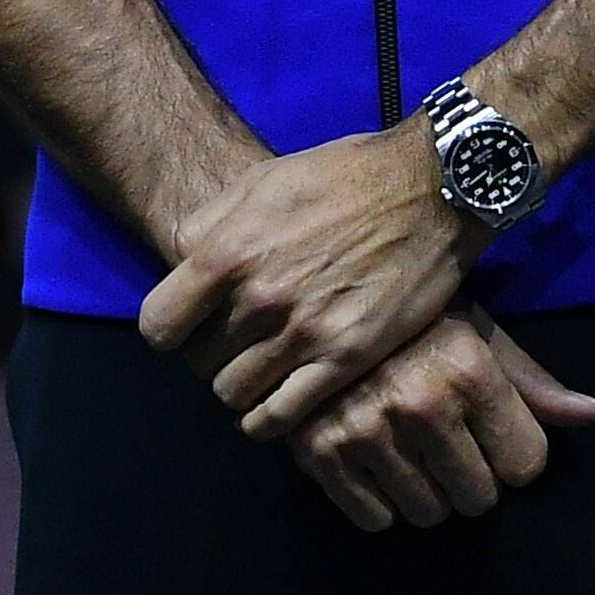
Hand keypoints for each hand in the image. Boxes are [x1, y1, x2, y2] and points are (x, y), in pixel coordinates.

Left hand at [140, 126, 483, 440]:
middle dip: (212, 352)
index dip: (172, 329)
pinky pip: (279, 416)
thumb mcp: (263, 179)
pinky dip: (265, 419)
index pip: (159, 326)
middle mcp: (260, 298)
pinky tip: (274, 404)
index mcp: (229, 253)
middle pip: (199, 361)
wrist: (435, 187)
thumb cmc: (348, 175)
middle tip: (240, 339)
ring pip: (233, 392)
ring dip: (241, 383)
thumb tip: (178, 264)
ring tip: (264, 365)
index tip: (192, 325)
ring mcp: (304, 332)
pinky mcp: (346, 357)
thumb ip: (208, 224)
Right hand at [289, 311, 594, 531]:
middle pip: (479, 497)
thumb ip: (534, 384)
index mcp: (471, 373)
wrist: (320, 310)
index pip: (526, 465)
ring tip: (417, 454)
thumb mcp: (483, 337)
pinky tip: (381, 465)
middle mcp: (422, 406)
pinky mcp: (319, 456)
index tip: (500, 441)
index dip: (517, 456)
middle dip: (476, 480)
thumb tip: (592, 414)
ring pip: (427, 514)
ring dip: (430, 494)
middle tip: (455, 449)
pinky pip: (374, 520)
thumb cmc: (418, 325)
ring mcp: (367, 434)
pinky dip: (383, 503)